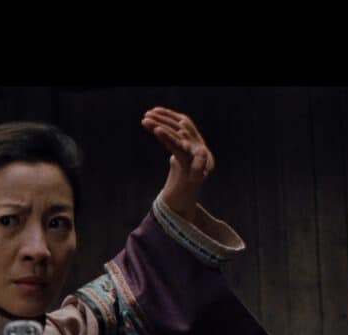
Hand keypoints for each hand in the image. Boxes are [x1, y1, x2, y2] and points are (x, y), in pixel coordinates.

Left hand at [141, 107, 214, 221]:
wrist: (181, 210)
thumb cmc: (178, 188)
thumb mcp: (178, 164)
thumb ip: (176, 149)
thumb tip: (167, 133)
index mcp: (197, 149)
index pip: (184, 126)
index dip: (170, 116)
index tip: (154, 110)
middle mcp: (201, 153)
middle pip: (182, 129)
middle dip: (164, 119)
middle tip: (147, 114)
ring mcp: (198, 164)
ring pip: (180, 138)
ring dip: (162, 127)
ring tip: (147, 120)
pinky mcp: (192, 174)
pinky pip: (179, 151)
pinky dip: (168, 138)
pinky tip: (157, 130)